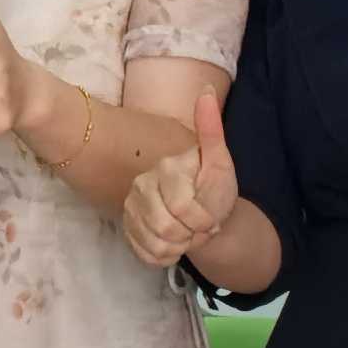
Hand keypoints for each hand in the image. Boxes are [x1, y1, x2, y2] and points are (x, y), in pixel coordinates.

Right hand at [123, 93, 238, 269]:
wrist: (201, 214)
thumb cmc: (213, 188)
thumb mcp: (220, 161)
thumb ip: (211, 131)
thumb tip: (207, 90)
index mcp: (165, 169)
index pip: (184, 209)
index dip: (204, 220)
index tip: (211, 215)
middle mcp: (141, 186)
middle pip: (167, 229)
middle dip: (192, 235)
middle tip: (200, 226)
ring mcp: (131, 209)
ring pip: (155, 244)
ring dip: (180, 247)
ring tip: (188, 234)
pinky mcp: (127, 230)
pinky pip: (145, 255)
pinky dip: (165, 257)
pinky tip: (174, 245)